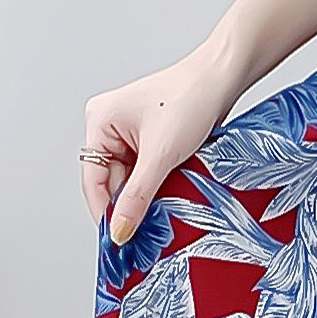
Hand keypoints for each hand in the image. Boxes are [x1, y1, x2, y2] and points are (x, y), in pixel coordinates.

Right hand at [82, 48, 232, 246]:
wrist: (224, 78)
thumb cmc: (192, 98)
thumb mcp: (161, 154)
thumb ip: (138, 196)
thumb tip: (120, 229)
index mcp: (99, 122)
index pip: (93, 178)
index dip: (105, 211)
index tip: (119, 239)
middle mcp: (109, 126)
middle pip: (112, 181)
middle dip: (130, 203)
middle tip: (149, 228)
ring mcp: (130, 133)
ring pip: (131, 179)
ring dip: (147, 193)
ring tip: (166, 203)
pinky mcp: (150, 138)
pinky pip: (146, 171)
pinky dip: (158, 184)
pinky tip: (172, 189)